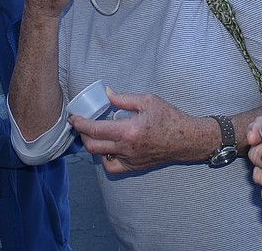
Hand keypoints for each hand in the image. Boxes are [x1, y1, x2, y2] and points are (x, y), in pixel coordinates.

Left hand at [69, 89, 204, 173]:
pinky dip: (105, 158)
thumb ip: (124, 99)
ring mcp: (130, 160)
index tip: (73, 118)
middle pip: (92, 146)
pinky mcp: (135, 167)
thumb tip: (107, 94)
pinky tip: (109, 148)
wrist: (187, 139)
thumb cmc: (170, 118)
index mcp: (128, 131)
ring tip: (94, 134)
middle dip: (82, 134)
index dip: (80, 124)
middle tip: (81, 125)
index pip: (95, 130)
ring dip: (92, 146)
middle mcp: (127, 149)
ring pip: (100, 158)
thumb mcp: (148, 100)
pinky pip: (113, 167)